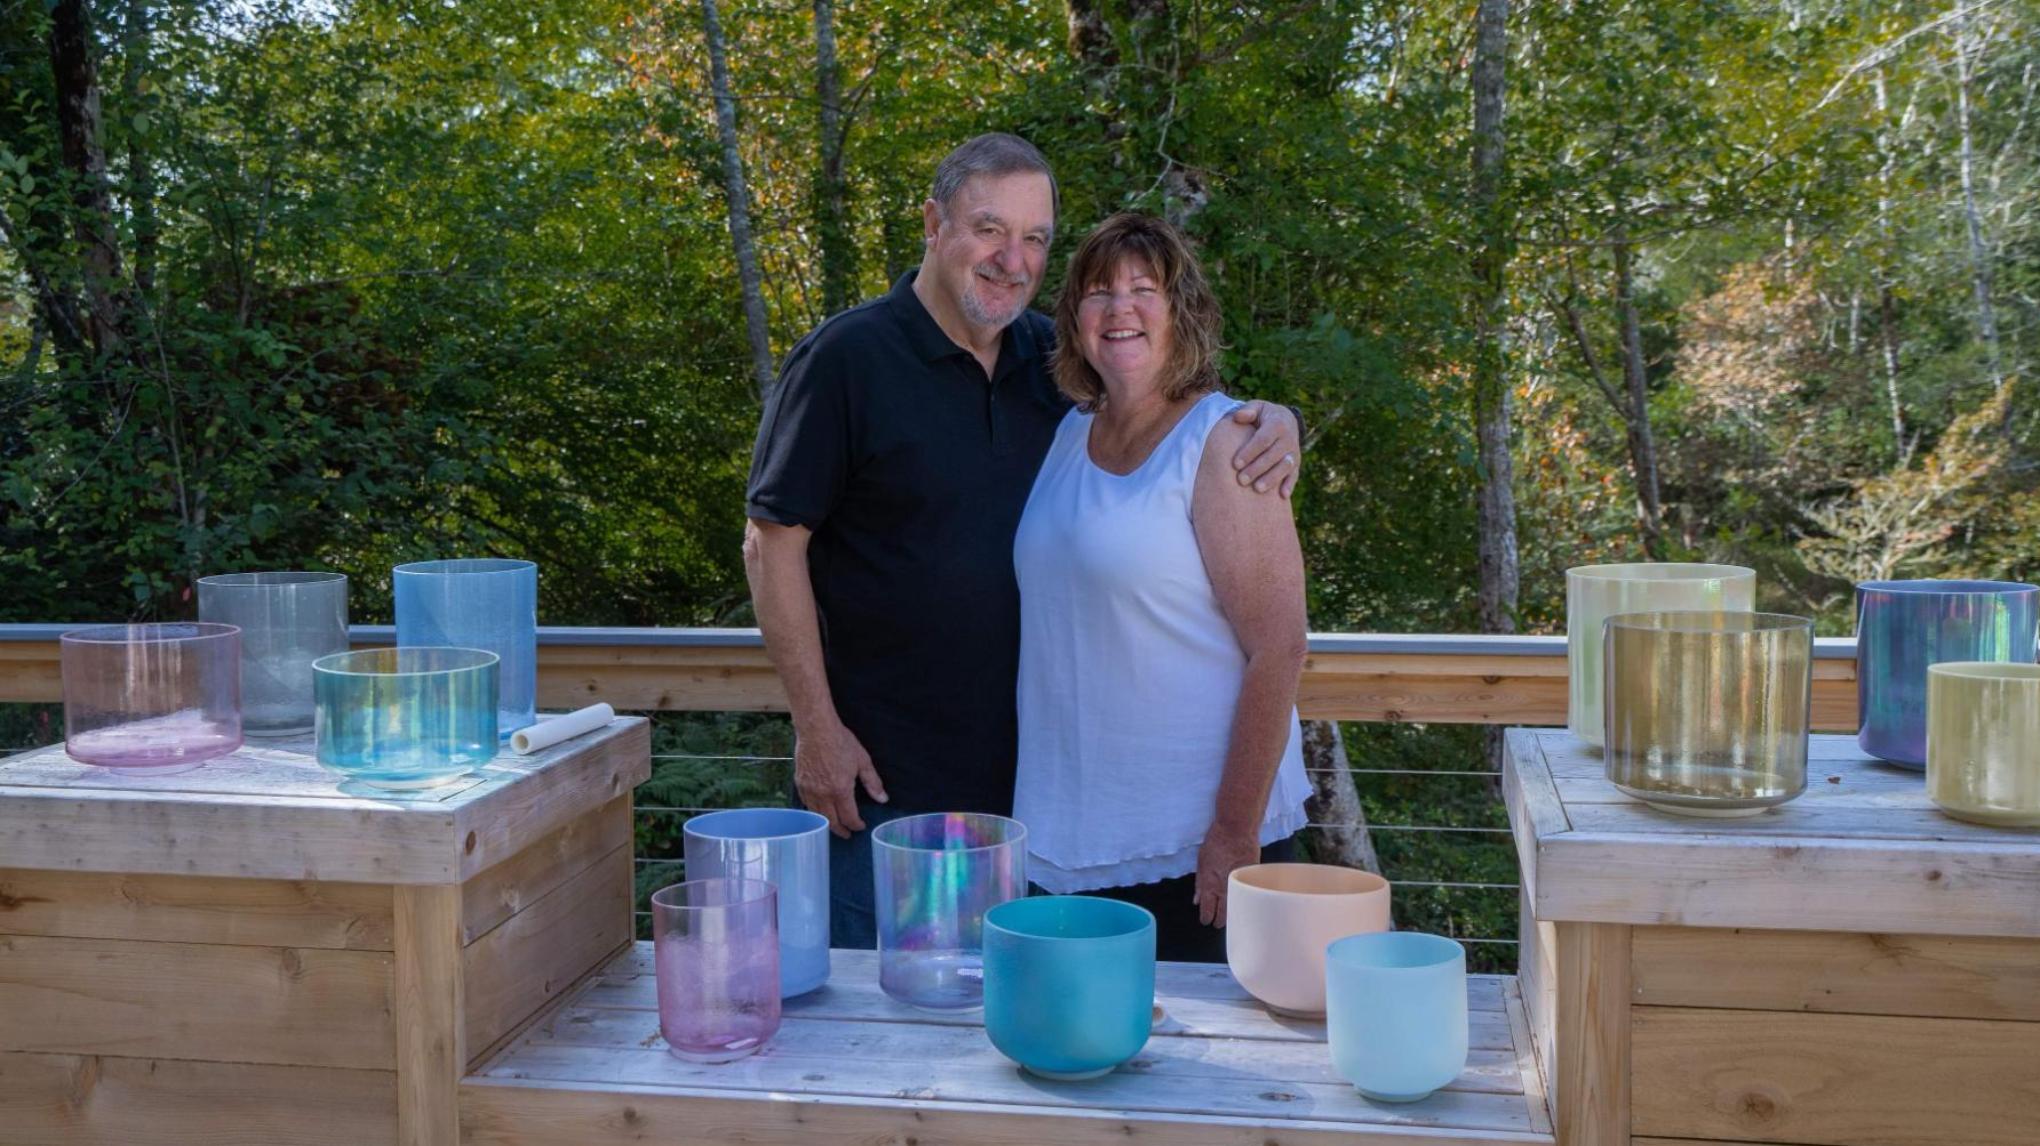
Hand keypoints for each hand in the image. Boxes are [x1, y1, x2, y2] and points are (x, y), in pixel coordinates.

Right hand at [793, 719, 886, 837]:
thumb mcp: (862, 760)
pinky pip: (806, 804)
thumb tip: (883, 799)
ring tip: (834, 826)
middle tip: (847, 834)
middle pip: (831, 822)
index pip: (849, 818)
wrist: (816, 728)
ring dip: (826, 824)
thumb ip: (872, 782)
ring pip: (817, 816)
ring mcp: (809, 790)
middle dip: (841, 831)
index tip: (861, 826)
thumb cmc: (840, 741)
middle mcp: (823, 794)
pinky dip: (814, 812)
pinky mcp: (800, 783)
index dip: (856, 825)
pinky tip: (820, 811)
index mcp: (840, 790)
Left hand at [1193, 821, 1262, 927]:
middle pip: (1223, 917)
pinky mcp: (1253, 880)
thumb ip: (1200, 884)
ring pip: (1237, 909)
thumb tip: (1197, 901)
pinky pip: (1249, 895)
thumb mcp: (1201, 863)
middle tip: (1218, 923)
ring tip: (1231, 916)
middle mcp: (1225, 890)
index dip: (1206, 918)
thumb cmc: (1216, 843)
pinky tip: (1245, 901)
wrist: (1236, 830)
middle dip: (1220, 922)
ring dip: (1233, 914)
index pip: (1207, 912)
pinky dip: (1246, 899)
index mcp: (1210, 887)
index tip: (1206, 920)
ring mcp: (1240, 886)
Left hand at [1228, 400, 1301, 498]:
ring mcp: (1294, 452)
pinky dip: (1290, 485)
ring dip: (1272, 479)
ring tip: (1257, 489)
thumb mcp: (1257, 407)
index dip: (1250, 452)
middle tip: (1241, 480)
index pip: (1263, 439)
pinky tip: (1282, 496)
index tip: (1235, 464)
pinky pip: (1295, 475)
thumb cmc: (1264, 415)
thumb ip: (1248, 411)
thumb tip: (1238, 416)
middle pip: (1273, 455)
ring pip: (1285, 467)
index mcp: (1278, 423)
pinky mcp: (1297, 463)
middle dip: (1257, 468)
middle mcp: (1289, 438)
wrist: (1286, 419)